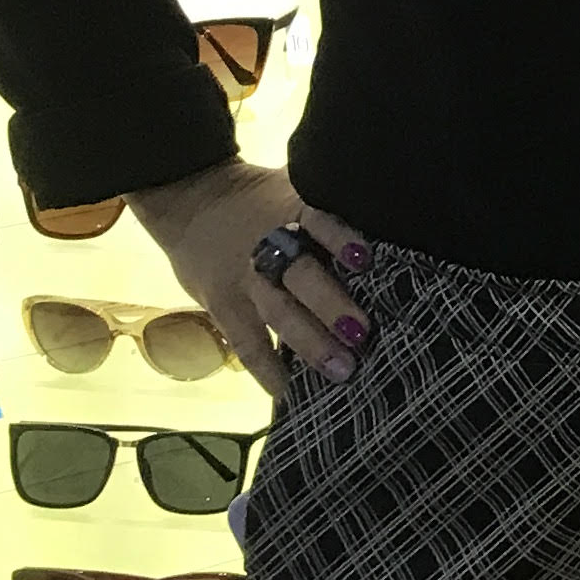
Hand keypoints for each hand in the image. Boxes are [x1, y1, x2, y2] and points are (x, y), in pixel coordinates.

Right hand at [129, 159, 369, 397]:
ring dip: (310, 342)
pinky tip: (288, 391)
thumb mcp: (294, 188)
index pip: (319, 222)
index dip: (341, 239)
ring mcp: (245, 279)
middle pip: (301, 276)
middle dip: (332, 305)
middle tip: (364, 334)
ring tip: (341, 368)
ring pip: (278, 313)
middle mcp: (270, 247)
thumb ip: (329, 208)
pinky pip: (245, 340)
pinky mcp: (223, 304)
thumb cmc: (261, 198)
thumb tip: (389, 215)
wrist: (190, 198)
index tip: (367, 260)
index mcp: (292, 211)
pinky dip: (266, 367)